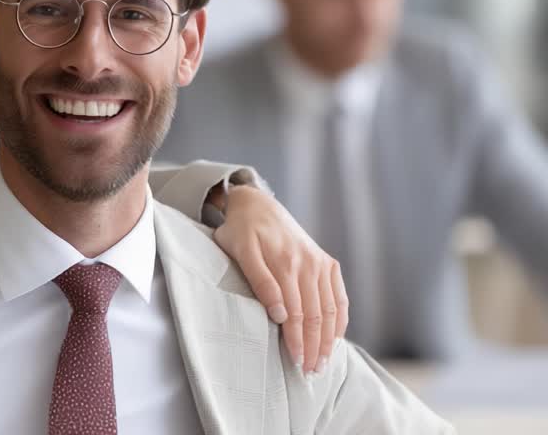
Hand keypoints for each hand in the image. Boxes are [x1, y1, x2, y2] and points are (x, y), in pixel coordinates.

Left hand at [212, 185, 348, 374]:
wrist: (257, 205)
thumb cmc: (240, 231)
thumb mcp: (238, 250)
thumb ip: (259, 281)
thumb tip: (280, 314)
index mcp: (283, 262)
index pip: (294, 313)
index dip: (296, 340)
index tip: (294, 362)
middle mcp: (306, 263)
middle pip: (314, 315)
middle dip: (314, 347)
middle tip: (309, 372)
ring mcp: (320, 263)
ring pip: (329, 310)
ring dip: (328, 340)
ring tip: (322, 364)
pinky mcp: (328, 263)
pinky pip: (339, 297)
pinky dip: (339, 320)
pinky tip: (336, 339)